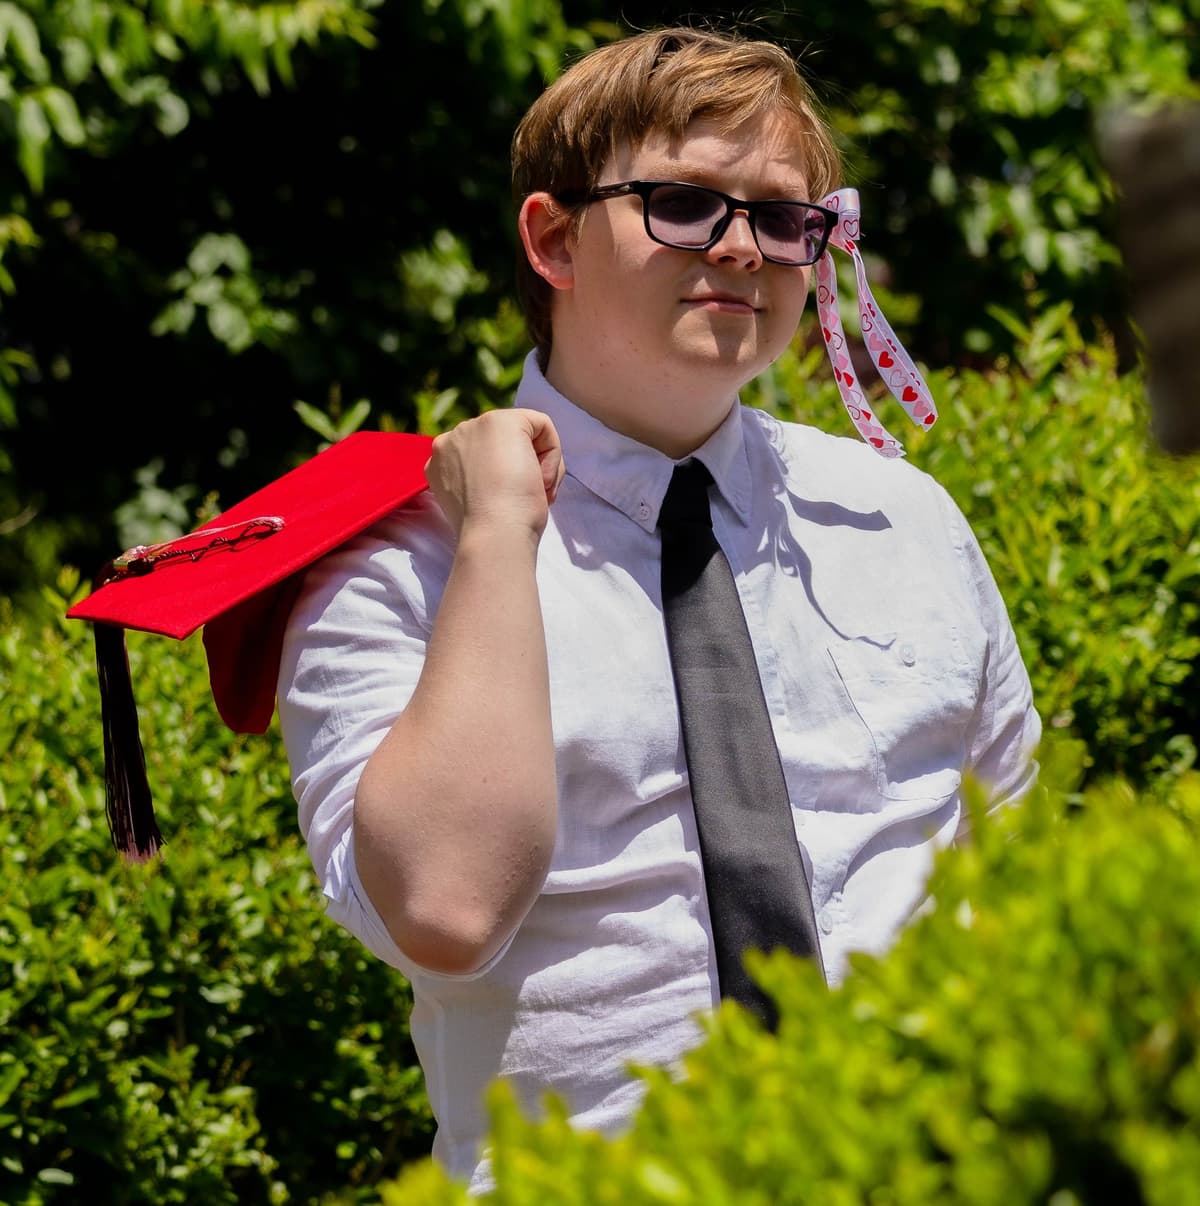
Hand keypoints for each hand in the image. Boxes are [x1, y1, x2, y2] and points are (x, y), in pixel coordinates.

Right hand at [424, 408, 564, 539]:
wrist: (494, 535)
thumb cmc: (492, 530)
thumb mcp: (478, 499)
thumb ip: (482, 479)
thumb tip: (507, 472)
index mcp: (441, 462)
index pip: (485, 457)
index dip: (505, 480)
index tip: (509, 504)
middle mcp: (451, 439)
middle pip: (504, 443)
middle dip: (523, 468)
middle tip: (526, 499)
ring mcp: (474, 426)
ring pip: (524, 435)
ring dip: (537, 464)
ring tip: (535, 492)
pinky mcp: (502, 421)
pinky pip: (542, 425)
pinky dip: (553, 454)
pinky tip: (542, 479)